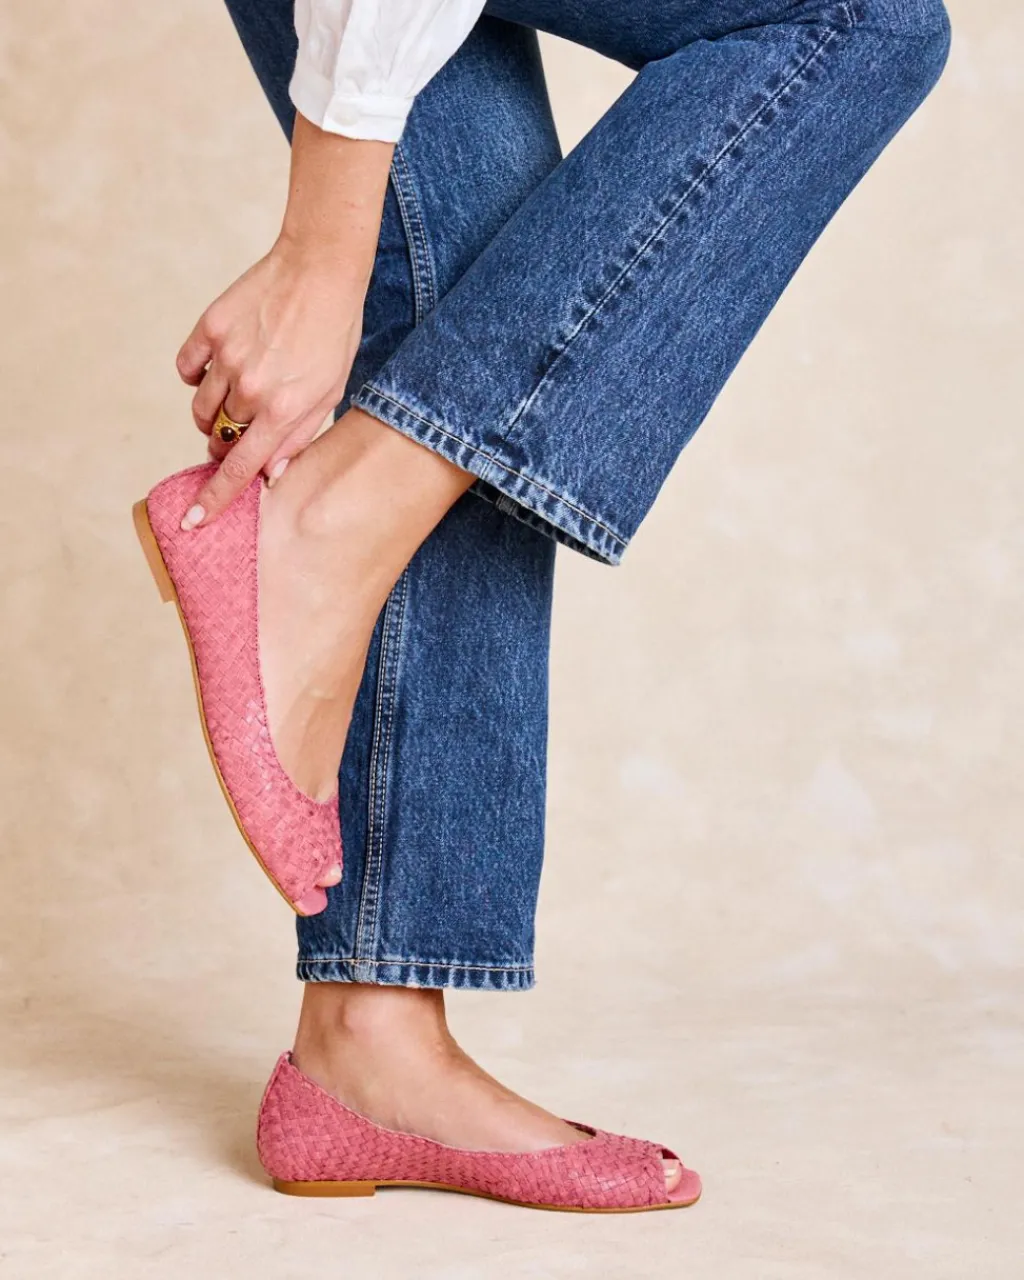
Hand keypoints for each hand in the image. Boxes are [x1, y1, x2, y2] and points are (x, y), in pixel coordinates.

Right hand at [173, 115, 393, 528]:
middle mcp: (253, 388)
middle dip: (226, 443)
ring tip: (237, 393)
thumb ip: (300, 435)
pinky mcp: (210, 328)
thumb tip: (270, 475)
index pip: (241, 468)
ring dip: (212, 412)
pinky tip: (221, 364)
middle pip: (218, 438)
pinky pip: (187, 369)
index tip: (193, 520)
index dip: (216, 498)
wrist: (321, 268)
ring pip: (200, 408)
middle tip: (243, 427)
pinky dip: (197, 375)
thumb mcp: (331, 391)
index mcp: (286, 410)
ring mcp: (228, 357)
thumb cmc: (334, 333)